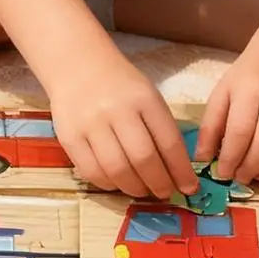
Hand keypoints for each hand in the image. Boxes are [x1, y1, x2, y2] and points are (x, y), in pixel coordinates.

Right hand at [49, 58, 199, 200]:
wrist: (76, 65)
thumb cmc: (120, 85)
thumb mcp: (147, 96)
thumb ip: (161, 129)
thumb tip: (176, 172)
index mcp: (144, 98)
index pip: (169, 141)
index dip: (181, 171)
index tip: (189, 187)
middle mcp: (117, 110)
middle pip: (143, 159)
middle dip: (159, 183)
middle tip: (164, 192)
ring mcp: (90, 124)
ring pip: (117, 170)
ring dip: (134, 188)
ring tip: (142, 190)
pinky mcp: (69, 137)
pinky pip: (92, 172)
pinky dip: (109, 184)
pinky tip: (117, 182)